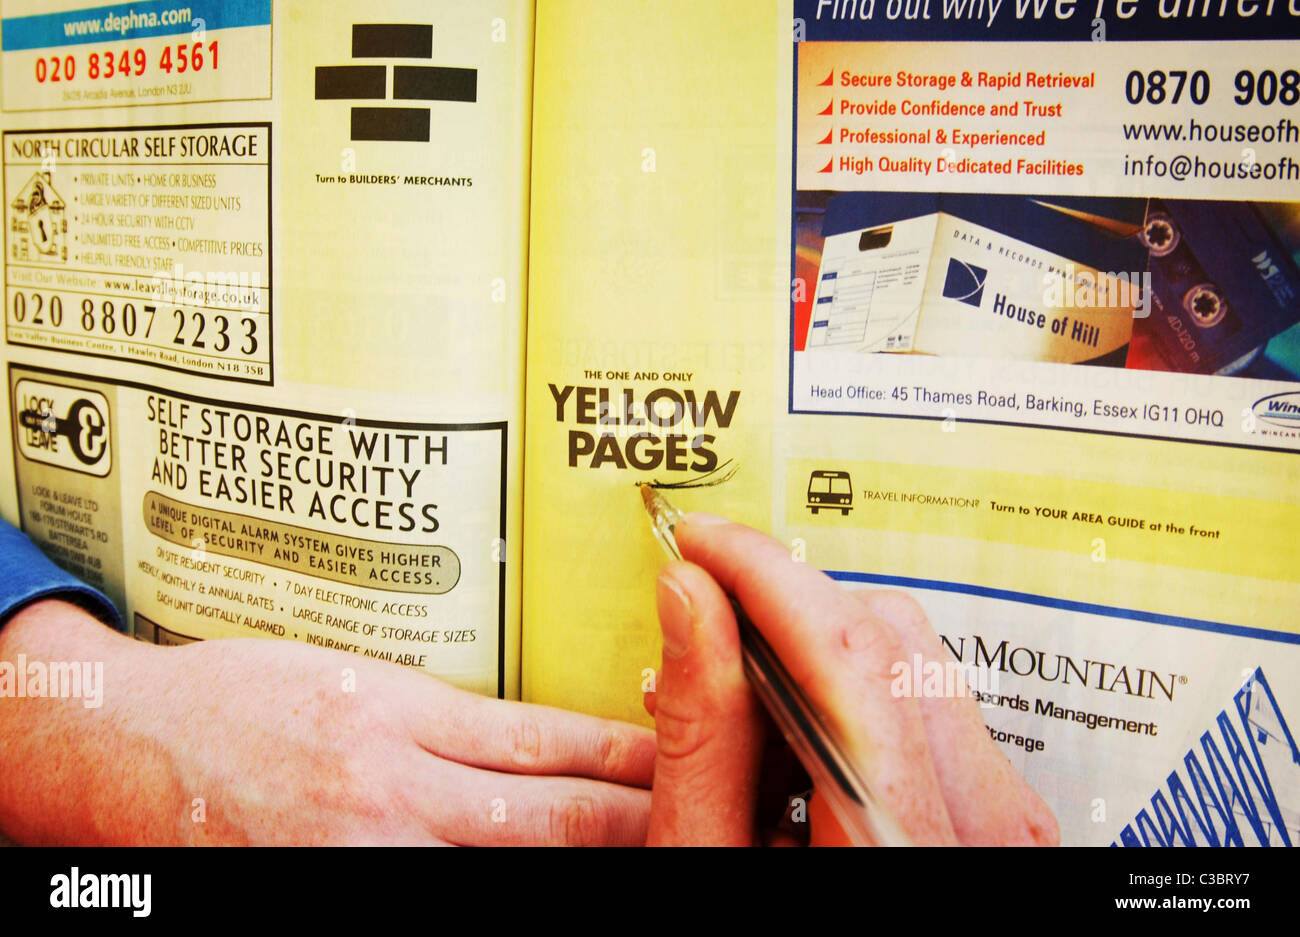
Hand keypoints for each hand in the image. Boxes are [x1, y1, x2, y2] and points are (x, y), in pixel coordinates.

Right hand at [0, 600, 653, 844]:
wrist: (127, 744)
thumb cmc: (243, 698)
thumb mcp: (355, 675)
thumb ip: (449, 713)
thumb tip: (547, 740)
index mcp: (394, 710)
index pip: (545, 738)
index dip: (627, 752)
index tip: (682, 752)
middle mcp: (385, 788)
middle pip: (545, 814)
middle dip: (634, 820)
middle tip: (702, 818)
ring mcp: (361, 851)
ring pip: (505, 862)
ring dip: (580, 858)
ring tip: (645, 851)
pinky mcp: (333, 888)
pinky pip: (441, 894)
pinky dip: (499, 883)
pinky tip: (542, 877)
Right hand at [643, 515, 1058, 845]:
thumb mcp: (708, 864)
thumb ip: (701, 732)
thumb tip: (690, 602)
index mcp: (902, 844)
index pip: (846, 650)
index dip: (764, 573)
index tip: (704, 542)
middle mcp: (984, 825)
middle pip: (887, 640)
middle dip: (784, 605)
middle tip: (701, 611)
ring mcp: (1007, 821)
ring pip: (915, 662)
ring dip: (819, 649)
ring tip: (737, 693)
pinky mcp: (1002, 818)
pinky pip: (934, 709)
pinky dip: (857, 695)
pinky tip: (796, 738)